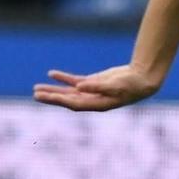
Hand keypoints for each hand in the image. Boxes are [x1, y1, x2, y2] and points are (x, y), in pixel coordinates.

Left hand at [32, 65, 161, 111]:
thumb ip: (97, 86)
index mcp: (97, 104)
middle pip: (67, 100)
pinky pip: (75, 81)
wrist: (143, 80)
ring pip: (68, 92)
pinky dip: (63, 78)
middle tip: (36, 94)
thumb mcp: (116, 85)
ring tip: (37, 88)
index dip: (59, 100)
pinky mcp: (93, 83)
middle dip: (51, 97)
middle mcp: (91, 100)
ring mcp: (91, 92)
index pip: (73, 104)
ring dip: (53, 90)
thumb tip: (78, 87)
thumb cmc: (132, 85)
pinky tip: (52, 74)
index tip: (45, 96)